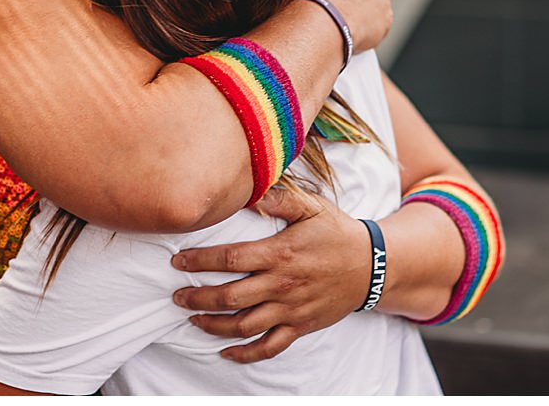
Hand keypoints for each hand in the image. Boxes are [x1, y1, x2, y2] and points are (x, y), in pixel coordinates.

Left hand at [170, 187, 371, 362]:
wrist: (372, 265)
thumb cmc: (336, 232)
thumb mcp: (313, 206)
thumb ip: (281, 199)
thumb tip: (251, 194)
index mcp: (280, 253)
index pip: (230, 259)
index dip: (200, 261)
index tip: (178, 261)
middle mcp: (282, 285)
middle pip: (230, 297)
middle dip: (197, 298)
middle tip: (177, 296)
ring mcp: (291, 309)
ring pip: (244, 326)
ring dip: (213, 325)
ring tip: (193, 318)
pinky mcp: (300, 326)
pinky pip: (269, 347)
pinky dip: (245, 354)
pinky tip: (225, 351)